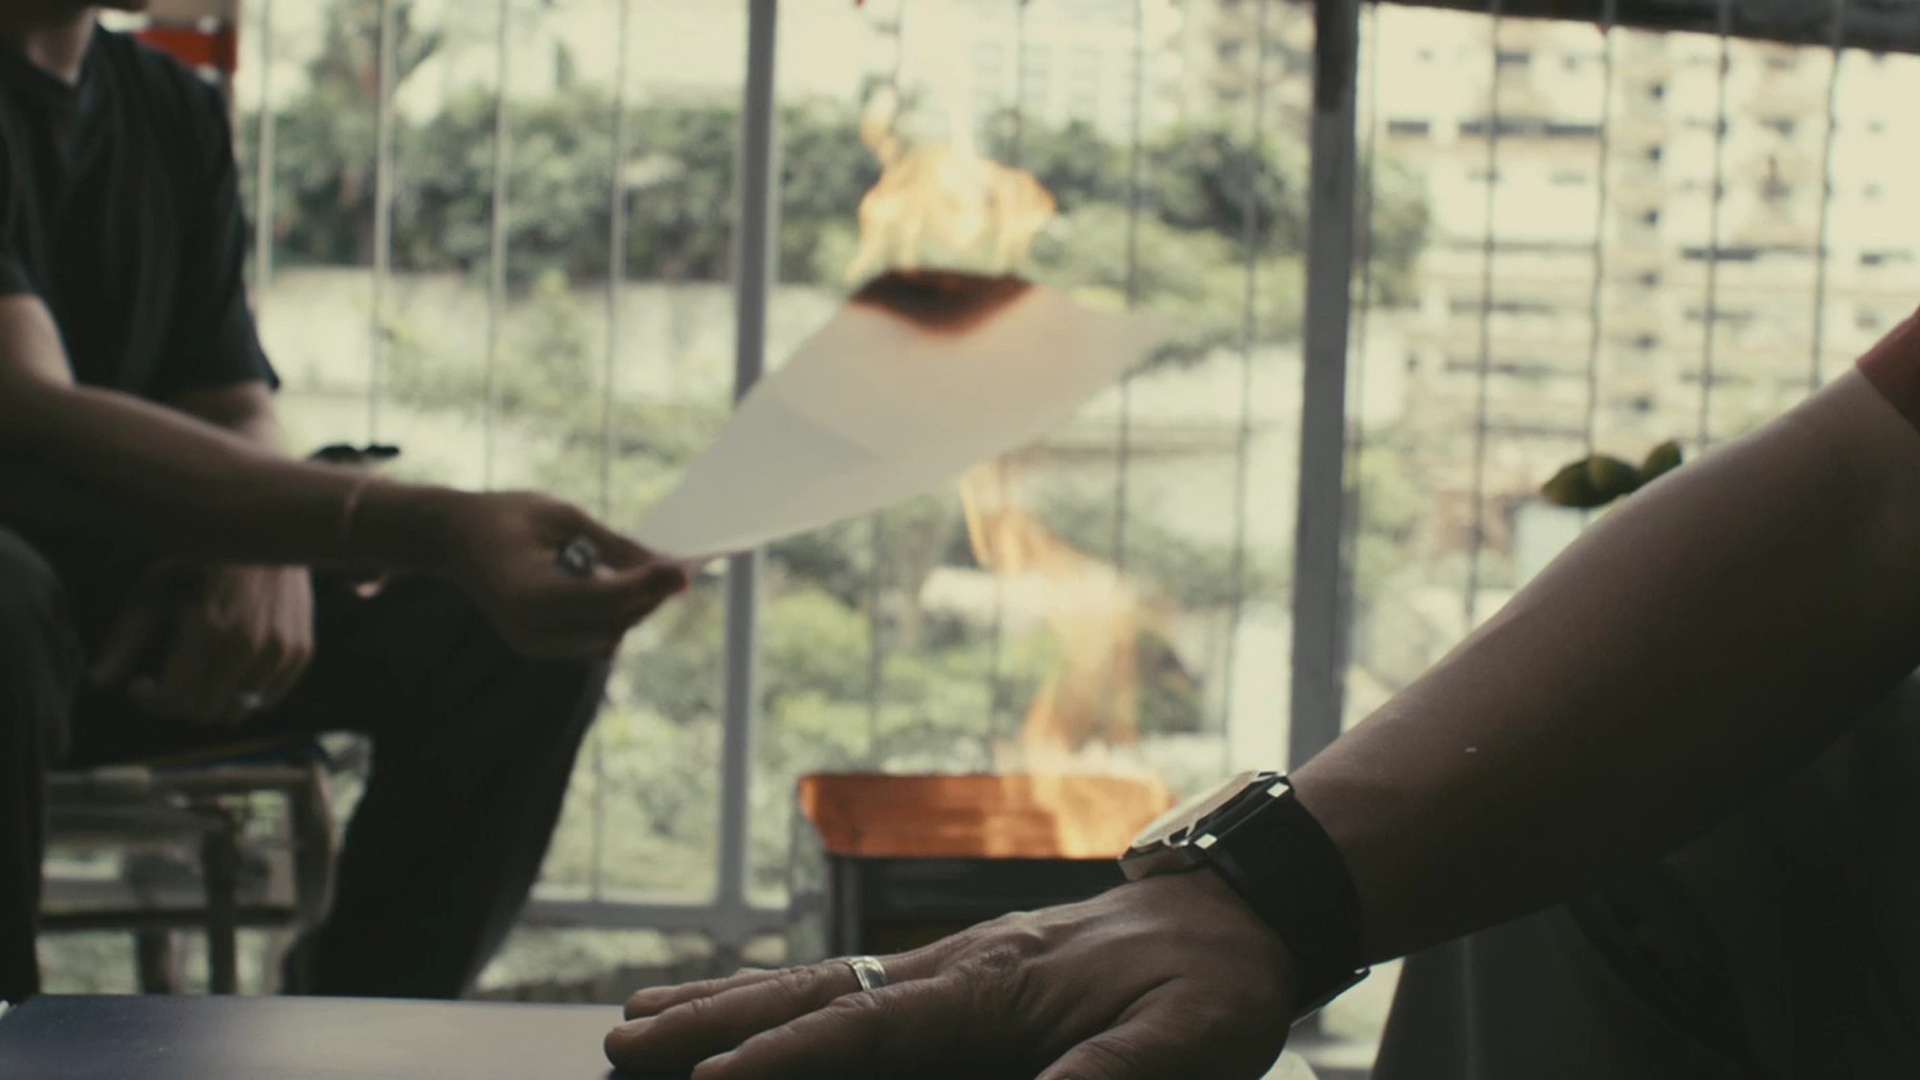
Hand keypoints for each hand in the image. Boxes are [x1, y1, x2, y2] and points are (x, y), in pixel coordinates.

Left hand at [92, 563, 314, 724]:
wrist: (268, 532)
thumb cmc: (202, 558)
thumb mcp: (156, 589)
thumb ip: (125, 639)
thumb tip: (97, 683)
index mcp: (210, 630)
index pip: (177, 700)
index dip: (150, 700)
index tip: (139, 684)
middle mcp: (251, 646)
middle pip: (206, 713)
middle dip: (180, 703)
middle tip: (168, 679)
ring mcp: (282, 650)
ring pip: (238, 711)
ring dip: (213, 698)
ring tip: (200, 669)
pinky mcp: (302, 652)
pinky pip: (266, 700)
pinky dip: (244, 692)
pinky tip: (231, 664)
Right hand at [439, 491, 687, 658]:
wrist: (457, 539)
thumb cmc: (509, 517)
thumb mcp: (565, 516)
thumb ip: (616, 546)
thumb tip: (669, 566)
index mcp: (526, 591)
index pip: (602, 598)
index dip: (647, 585)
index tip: (683, 571)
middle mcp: (527, 628)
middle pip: (610, 623)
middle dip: (647, 598)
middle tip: (675, 570)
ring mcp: (531, 644)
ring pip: (607, 639)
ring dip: (632, 610)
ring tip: (643, 575)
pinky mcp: (537, 649)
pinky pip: (591, 642)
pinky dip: (611, 619)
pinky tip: (614, 588)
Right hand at [606, 872, 1297, 1079]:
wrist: (1233, 911)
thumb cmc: (1212, 981)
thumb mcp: (1187, 1039)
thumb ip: (1109, 1079)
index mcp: (993, 985)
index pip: (871, 1026)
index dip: (789, 1059)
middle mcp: (952, 970)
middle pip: (814, 994)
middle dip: (716, 1019)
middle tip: (621, 1039)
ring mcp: (949, 969)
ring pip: (817, 986)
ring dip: (725, 1002)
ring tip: (640, 1017)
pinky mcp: (959, 978)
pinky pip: (850, 992)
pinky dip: (778, 1000)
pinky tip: (744, 1011)